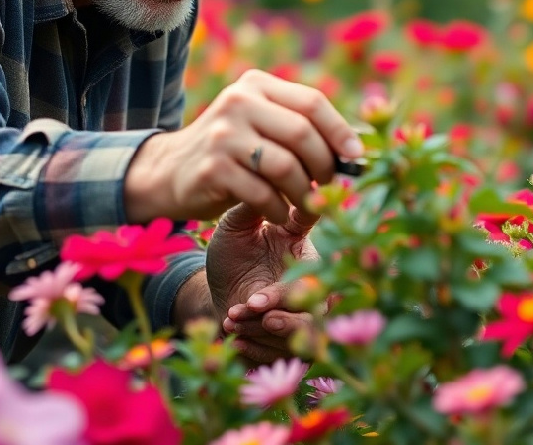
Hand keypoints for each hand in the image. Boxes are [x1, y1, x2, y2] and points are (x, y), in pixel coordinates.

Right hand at [124, 69, 362, 223]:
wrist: (169, 171)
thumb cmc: (232, 151)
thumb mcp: (260, 124)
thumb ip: (298, 128)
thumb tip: (354, 152)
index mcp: (257, 85)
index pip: (312, 102)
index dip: (340, 131)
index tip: (356, 158)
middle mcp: (238, 102)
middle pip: (302, 133)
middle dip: (325, 166)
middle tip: (329, 188)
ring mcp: (222, 134)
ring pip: (286, 166)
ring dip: (305, 193)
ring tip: (306, 205)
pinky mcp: (212, 168)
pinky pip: (263, 194)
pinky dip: (280, 209)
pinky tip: (279, 214)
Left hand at [205, 201, 322, 363]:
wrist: (215, 296)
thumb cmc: (230, 257)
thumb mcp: (233, 229)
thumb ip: (250, 207)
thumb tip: (264, 177)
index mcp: (302, 244)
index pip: (316, 248)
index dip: (303, 254)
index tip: (275, 256)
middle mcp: (311, 278)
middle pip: (317, 298)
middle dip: (285, 305)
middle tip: (252, 304)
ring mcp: (305, 311)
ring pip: (306, 329)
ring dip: (268, 330)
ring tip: (235, 319)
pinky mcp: (294, 340)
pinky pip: (290, 354)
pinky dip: (260, 348)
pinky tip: (237, 339)